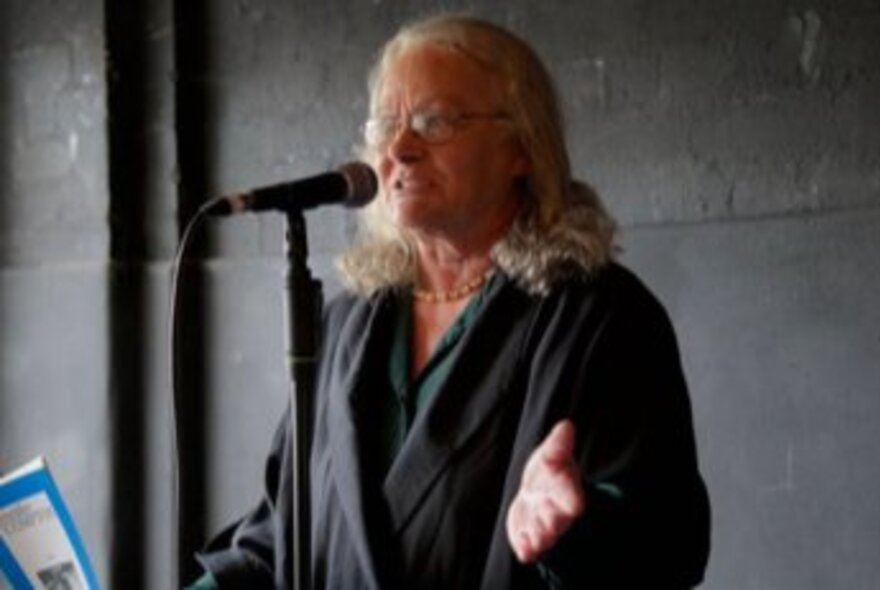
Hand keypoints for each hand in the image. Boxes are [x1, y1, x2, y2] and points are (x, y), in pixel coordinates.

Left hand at [506, 419, 585, 562]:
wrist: (536, 495)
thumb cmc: (547, 473)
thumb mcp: (552, 454)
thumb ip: (558, 444)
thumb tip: (566, 426)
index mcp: (566, 491)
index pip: (573, 497)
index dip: (573, 499)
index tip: (576, 505)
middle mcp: (557, 513)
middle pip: (558, 521)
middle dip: (553, 524)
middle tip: (548, 525)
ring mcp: (543, 528)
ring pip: (545, 537)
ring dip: (540, 540)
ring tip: (536, 541)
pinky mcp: (528, 539)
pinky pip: (529, 548)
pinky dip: (527, 551)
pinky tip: (524, 552)